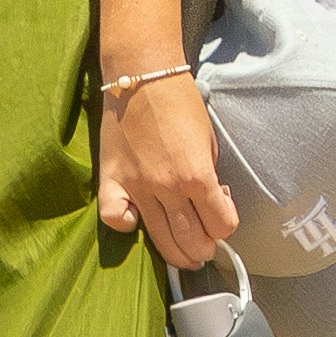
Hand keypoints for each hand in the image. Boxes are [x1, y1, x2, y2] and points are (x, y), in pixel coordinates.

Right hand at [98, 69, 236, 264]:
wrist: (143, 78)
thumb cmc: (182, 105)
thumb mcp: (210, 140)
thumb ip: (210, 174)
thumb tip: (213, 200)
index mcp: (198, 175)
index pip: (220, 223)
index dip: (225, 227)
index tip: (223, 222)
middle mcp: (167, 187)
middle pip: (189, 238)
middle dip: (202, 250)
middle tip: (205, 253)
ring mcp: (136, 186)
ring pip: (157, 236)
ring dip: (175, 253)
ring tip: (184, 257)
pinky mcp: (110, 181)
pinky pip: (113, 217)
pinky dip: (124, 225)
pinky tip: (134, 222)